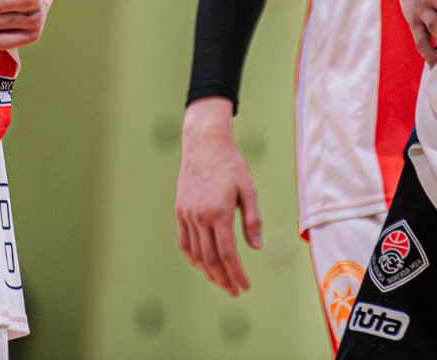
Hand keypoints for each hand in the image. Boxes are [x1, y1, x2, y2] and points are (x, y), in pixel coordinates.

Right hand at [173, 98, 260, 295]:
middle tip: (234, 291)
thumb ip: (252, 220)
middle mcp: (200, 217)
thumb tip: (256, 247)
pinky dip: (193, 258)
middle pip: (211, 259)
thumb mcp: (249, 190)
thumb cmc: (231, 165)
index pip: (228, 254)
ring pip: (196, 254)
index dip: (236, 273)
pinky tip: (202, 265)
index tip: (245, 286)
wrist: (204, 145)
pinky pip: (185, 242)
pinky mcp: (180, 211)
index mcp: (219, 213)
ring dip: (209, 272)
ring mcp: (187, 215)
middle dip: (223, 279)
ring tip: (221, 282)